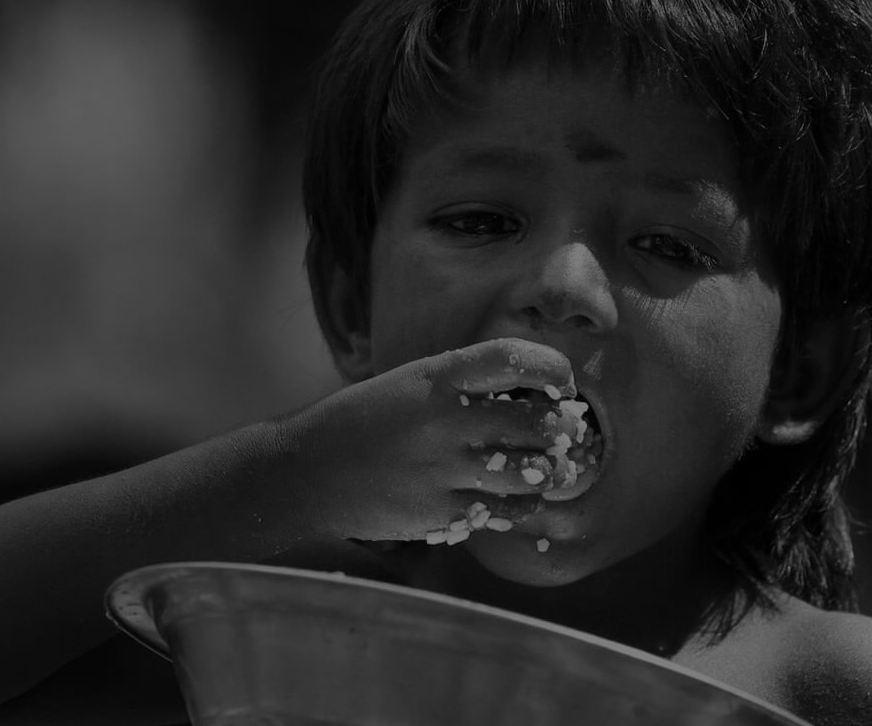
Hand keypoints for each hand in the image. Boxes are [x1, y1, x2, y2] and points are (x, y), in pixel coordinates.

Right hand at [275, 337, 580, 542]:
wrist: (307, 473)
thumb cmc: (362, 422)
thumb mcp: (408, 384)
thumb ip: (464, 386)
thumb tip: (533, 398)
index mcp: (437, 377)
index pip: (517, 358)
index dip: (553, 369)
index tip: (560, 383)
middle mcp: (446, 421)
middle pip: (540, 424)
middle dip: (563, 429)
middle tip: (563, 431)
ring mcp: (446, 470)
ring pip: (533, 473)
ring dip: (548, 471)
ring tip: (544, 467)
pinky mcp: (443, 512)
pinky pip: (509, 511)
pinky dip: (521, 504)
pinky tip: (512, 496)